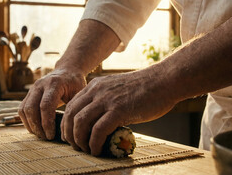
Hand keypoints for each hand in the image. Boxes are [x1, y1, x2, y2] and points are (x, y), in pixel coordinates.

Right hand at [18, 69, 86, 139]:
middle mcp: (40, 85)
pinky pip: (22, 109)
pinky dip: (26, 121)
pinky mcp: (28, 93)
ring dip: (30, 125)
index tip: (51, 135)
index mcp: (54, 84)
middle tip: (46, 137)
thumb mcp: (79, 93)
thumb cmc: (75, 84)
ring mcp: (32, 88)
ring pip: (24, 109)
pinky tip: (35, 128)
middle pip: (31, 109)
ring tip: (41, 134)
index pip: (45, 106)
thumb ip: (74, 108)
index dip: (47, 123)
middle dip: (37, 126)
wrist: (67, 71)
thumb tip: (71, 130)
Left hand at [61, 68, 177, 155]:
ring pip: (80, 122)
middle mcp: (97, 91)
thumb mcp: (118, 89)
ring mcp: (107, 100)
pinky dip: (94, 143)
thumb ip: (106, 101)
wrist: (164, 80)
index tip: (70, 135)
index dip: (66, 123)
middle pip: (70, 114)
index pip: (71, 105)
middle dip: (69, 133)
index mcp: (96, 86)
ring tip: (85, 150)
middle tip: (74, 145)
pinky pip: (98, 130)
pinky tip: (97, 150)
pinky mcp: (119, 110)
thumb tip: (101, 121)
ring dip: (79, 140)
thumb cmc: (146, 87)